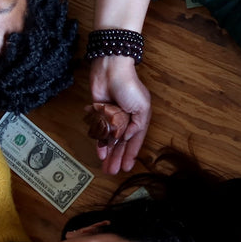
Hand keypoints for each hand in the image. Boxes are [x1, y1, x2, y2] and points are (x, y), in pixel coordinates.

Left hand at [88, 55, 151, 173]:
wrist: (110, 69)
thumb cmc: (129, 86)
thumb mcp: (142, 107)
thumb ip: (137, 126)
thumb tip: (127, 138)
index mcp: (138, 118)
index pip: (135, 141)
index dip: (131, 155)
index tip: (127, 167)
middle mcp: (126, 119)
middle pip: (121, 143)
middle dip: (118, 158)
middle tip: (113, 172)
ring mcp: (112, 117)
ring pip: (110, 140)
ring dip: (108, 153)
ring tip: (106, 167)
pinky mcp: (99, 113)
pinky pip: (99, 131)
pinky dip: (99, 142)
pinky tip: (99, 152)